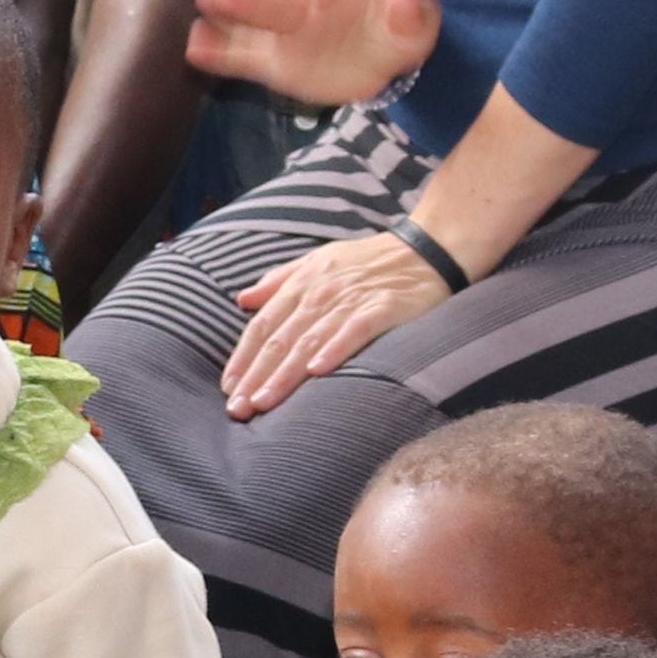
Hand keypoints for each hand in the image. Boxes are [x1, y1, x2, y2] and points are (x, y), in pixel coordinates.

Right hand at [183, 0, 440, 107]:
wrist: (376, 50)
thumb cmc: (393, 28)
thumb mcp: (414, 19)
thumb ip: (412, 7)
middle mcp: (307, 7)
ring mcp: (287, 34)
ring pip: (254, 19)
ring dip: (230, 6)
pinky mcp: (275, 62)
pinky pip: (245, 57)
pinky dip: (221, 52)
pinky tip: (195, 45)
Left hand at [217, 230, 450, 419]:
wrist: (428, 249)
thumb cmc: (370, 261)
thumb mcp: (319, 261)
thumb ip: (279, 281)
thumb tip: (242, 300)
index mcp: (303, 282)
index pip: (264, 324)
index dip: (243, 356)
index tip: (228, 387)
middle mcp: (321, 292)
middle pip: (281, 339)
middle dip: (256, 375)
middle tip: (238, 408)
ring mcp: (352, 299)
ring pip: (309, 340)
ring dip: (284, 374)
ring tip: (264, 402)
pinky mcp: (384, 307)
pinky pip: (355, 331)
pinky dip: (335, 349)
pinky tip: (317, 372)